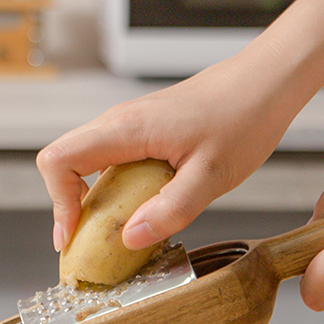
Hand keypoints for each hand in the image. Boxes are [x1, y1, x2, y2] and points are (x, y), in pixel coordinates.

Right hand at [36, 56, 302, 251]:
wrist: (265, 81)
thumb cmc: (244, 116)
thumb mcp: (213, 175)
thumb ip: (171, 209)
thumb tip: (130, 239)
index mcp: (125, 129)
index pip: (58, 160)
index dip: (58, 202)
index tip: (75, 236)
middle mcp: (117, 122)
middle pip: (62, 162)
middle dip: (68, 205)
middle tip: (90, 242)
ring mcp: (127, 124)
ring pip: (85, 161)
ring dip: (91, 198)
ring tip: (115, 230)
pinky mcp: (141, 129)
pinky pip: (109, 159)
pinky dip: (112, 188)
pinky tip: (140, 206)